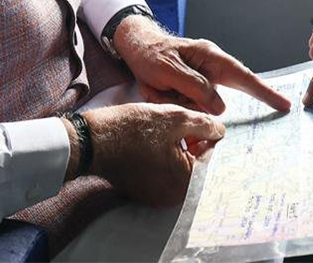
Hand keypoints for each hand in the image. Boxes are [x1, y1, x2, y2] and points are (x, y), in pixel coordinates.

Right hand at [82, 103, 223, 205]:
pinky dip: (161, 156)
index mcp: (186, 182)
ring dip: (176, 147)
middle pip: (193, 163)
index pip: (208, 154)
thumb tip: (219, 130)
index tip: (193, 119)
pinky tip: (150, 139)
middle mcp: (173, 196)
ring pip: (177, 166)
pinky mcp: (141, 190)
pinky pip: (161, 172)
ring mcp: (155, 196)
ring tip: (162, 128)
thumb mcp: (176, 118)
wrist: (93, 140)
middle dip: (190, 140)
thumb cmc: (135, 129)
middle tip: (177, 121)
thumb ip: (205, 124)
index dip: (203, 132)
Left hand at [114, 15, 290, 113]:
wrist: (135, 47)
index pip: (244, 76)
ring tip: (159, 87)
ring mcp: (203, 78)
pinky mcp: (192, 90)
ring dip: (180, 102)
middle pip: (225, 93)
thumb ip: (196, 87)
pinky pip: (190, 105)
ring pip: (203, 105)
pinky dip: (174, 103)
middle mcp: (212, 68)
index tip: (285, 105)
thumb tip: (221, 105)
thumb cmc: (152, 54)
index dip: (265, 92)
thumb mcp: (170, 70)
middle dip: (208, 102)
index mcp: (211, 57)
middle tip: (195, 101)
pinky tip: (159, 91)